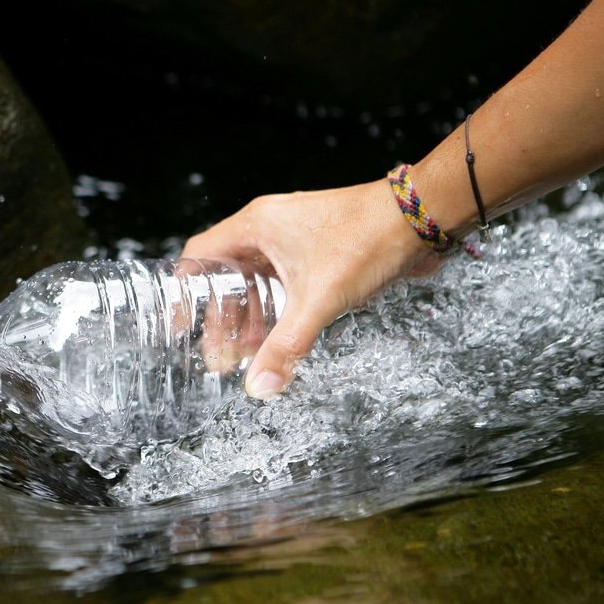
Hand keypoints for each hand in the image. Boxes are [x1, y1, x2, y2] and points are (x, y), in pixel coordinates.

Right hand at [182, 178, 434, 398]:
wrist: (422, 217)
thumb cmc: (368, 240)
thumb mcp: (319, 301)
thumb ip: (285, 347)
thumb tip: (259, 387)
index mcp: (255, 226)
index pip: (199, 256)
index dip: (185, 292)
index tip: (181, 326)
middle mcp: (269, 228)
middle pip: (227, 275)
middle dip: (222, 318)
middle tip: (221, 356)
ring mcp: (294, 237)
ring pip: (257, 279)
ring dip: (251, 316)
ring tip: (249, 353)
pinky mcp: (317, 248)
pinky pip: (283, 280)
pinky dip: (277, 307)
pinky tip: (281, 335)